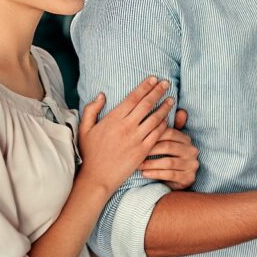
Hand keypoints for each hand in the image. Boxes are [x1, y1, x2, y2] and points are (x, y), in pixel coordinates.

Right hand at [77, 77, 172, 194]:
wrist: (97, 177)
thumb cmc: (90, 153)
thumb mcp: (85, 129)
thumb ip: (91, 109)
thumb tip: (102, 95)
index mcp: (113, 119)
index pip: (133, 98)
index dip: (145, 86)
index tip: (153, 79)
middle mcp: (126, 127)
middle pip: (146, 104)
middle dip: (158, 91)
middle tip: (166, 83)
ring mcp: (136, 139)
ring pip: (155, 119)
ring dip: (164, 107)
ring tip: (171, 99)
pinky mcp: (143, 151)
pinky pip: (157, 135)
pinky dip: (164, 125)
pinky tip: (168, 119)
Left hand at [139, 108, 198, 190]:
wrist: (173, 181)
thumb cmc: (166, 157)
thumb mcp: (166, 142)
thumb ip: (165, 128)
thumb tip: (175, 110)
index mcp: (186, 139)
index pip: (169, 133)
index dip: (153, 134)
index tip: (137, 137)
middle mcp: (192, 151)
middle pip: (168, 146)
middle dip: (150, 149)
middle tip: (134, 151)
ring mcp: (191, 165)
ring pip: (168, 161)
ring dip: (151, 163)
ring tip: (138, 164)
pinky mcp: (188, 178)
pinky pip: (169, 174)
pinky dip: (155, 173)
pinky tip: (144, 173)